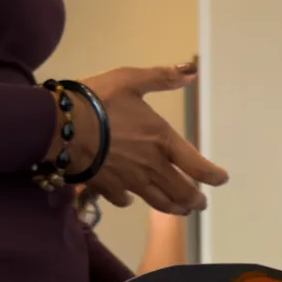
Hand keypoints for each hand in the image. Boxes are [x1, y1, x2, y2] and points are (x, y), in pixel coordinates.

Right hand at [46, 62, 227, 214]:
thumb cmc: (98, 100)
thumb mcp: (131, 80)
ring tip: (180, 210)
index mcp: (163, 141)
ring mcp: (130, 181)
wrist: (60, 125)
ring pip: (159, 202)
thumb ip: (162, 78)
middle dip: (195, 200)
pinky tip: (130, 199)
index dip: (214, 177)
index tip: (221, 179)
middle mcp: (152, 166)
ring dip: (173, 208)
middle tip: (200, 204)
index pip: (198, 167)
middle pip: (182, 192)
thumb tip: (191, 72)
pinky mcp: (107, 188)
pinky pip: (124, 200)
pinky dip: (131, 201)